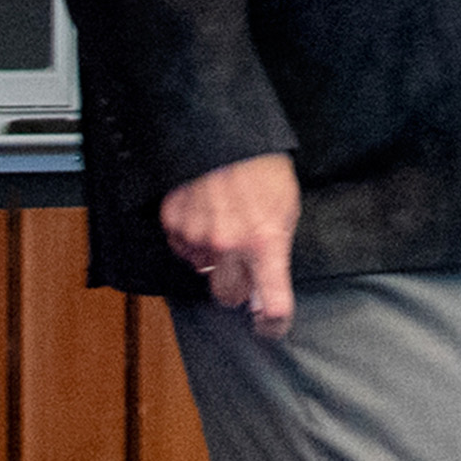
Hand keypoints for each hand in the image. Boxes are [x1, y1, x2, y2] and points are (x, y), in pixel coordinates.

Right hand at [160, 151, 299, 336]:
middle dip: (236, 285)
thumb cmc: (262, 166)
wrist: (224, 132)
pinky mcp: (173, 224)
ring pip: (204, 271)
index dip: (273, 323)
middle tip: (243, 260)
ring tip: (224, 221)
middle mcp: (229, 245)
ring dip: (213, 258)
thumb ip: (277, 247)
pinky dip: (192, 238)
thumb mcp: (286, 205)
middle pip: (228, 297)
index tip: (271, 328)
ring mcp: (197, 236)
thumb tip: (268, 280)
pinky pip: (183, 249)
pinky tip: (205, 212)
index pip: (273, 303)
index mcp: (265, 241)